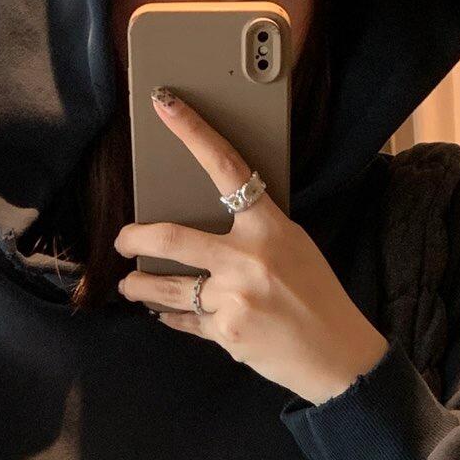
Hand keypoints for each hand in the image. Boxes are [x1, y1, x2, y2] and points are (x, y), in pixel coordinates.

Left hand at [113, 89, 390, 404]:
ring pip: (166, 288)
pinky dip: (170, 317)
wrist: (337, 355)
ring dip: (139, 286)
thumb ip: (254, 233)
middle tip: (122, 241)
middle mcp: (247, 259)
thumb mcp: (295, 248)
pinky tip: (165, 313)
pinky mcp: (226, 334)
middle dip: (135, 240)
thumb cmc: (317, 296)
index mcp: (270, 227)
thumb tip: (204, 225)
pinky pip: (183, 320)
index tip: (164, 104)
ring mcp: (234, 299)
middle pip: (171, 240)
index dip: (193, 132)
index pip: (226, 167)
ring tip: (130, 285)